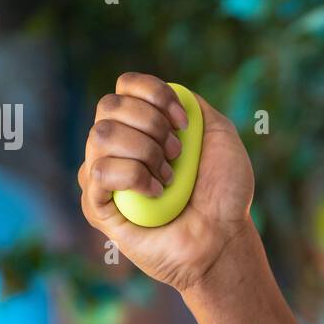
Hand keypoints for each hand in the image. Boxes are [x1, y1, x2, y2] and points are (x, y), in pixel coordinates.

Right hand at [78, 72, 255, 292]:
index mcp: (143, 126)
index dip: (156, 95)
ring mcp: (104, 175)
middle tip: (177, 155)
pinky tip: (156, 195)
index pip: (126, 86)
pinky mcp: (98, 206)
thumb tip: (168, 90)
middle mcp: (118, 146)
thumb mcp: (220, 136)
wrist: (224, 237)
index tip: (185, 124)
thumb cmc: (225, 193)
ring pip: (100, 136)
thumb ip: (193, 105)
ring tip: (168, 179)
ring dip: (144, 153)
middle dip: (152, 125)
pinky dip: (133, 178)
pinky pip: (98, 173)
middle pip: (109, 106)